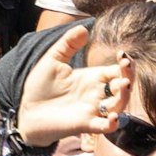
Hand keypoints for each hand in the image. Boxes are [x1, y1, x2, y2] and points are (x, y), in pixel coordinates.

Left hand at [15, 24, 129, 145]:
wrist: (27, 109)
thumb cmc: (41, 86)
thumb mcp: (53, 60)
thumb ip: (68, 44)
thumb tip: (83, 27)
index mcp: (91, 78)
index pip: (116, 71)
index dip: (124, 65)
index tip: (123, 55)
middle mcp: (96, 94)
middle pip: (122, 88)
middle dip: (128, 77)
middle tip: (126, 66)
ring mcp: (92, 110)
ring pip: (117, 106)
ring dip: (123, 97)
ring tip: (124, 84)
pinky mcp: (85, 124)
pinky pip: (104, 127)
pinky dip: (111, 123)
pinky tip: (113, 116)